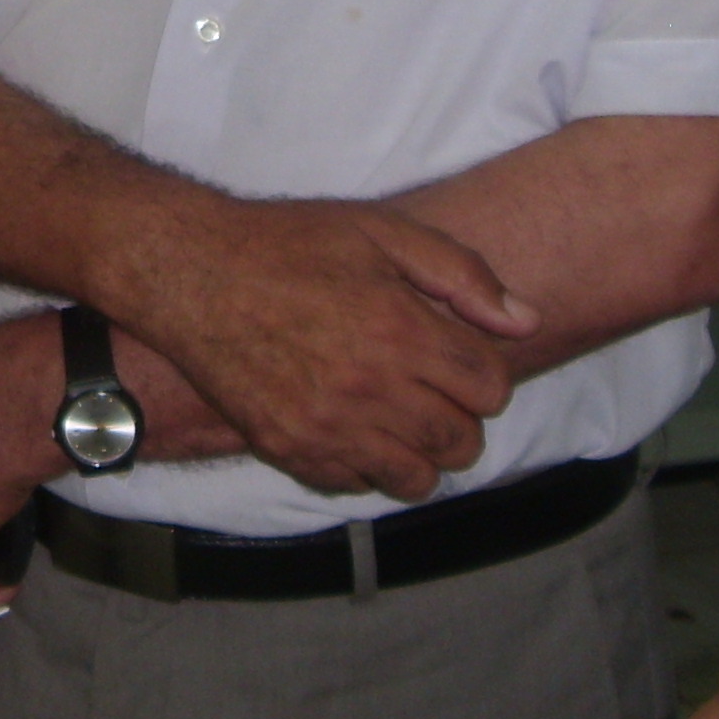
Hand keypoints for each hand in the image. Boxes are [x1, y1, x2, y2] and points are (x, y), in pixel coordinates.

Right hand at [112, 191, 533, 498]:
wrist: (191, 271)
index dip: (485, 374)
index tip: (460, 359)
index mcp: (402, 331)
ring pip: (415, 479)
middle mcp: (370, 388)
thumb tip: (526, 321)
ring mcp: (327, 427)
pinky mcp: (289, 449)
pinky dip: (366, 465)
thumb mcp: (382, 232)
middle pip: (461, 442)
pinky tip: (352, 426)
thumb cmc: (288, 243)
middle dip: (461, 418)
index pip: (490, 389)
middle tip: (435, 391)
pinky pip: (355, 485)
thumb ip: (462, 275)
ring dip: (422, 453)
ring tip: (400, 418)